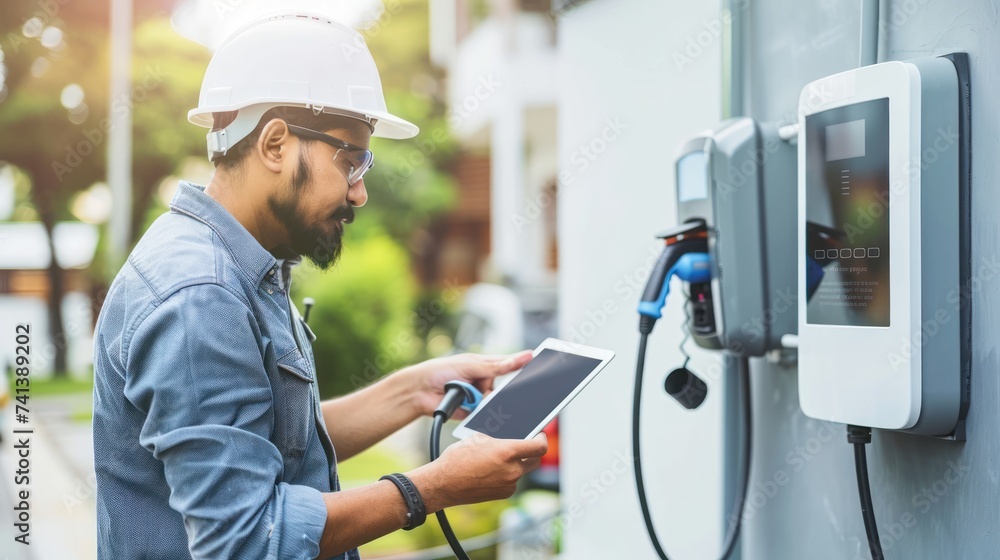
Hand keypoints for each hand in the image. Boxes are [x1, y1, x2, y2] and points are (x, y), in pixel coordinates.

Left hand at [405, 351, 532, 418]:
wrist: (419, 391)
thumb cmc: (442, 370)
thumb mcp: (472, 364)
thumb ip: (499, 365)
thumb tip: (526, 355)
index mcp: (488, 366)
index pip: (513, 365)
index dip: (528, 366)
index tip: (547, 365)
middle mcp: (487, 383)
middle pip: (510, 388)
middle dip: (516, 391)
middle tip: (524, 390)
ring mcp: (481, 399)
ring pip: (500, 403)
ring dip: (494, 402)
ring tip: (477, 394)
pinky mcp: (475, 414)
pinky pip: (488, 416)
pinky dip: (487, 414)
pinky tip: (478, 408)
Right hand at [408, 433, 548, 511]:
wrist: (444, 484)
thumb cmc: (458, 458)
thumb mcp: (478, 438)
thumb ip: (499, 439)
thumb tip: (508, 439)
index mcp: (507, 453)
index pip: (539, 447)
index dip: (541, 439)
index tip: (539, 435)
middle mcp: (512, 470)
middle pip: (535, 460)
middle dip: (531, 451)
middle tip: (524, 445)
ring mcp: (509, 484)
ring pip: (522, 470)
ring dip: (516, 463)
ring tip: (500, 458)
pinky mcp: (503, 494)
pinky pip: (512, 481)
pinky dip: (507, 475)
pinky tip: (493, 470)